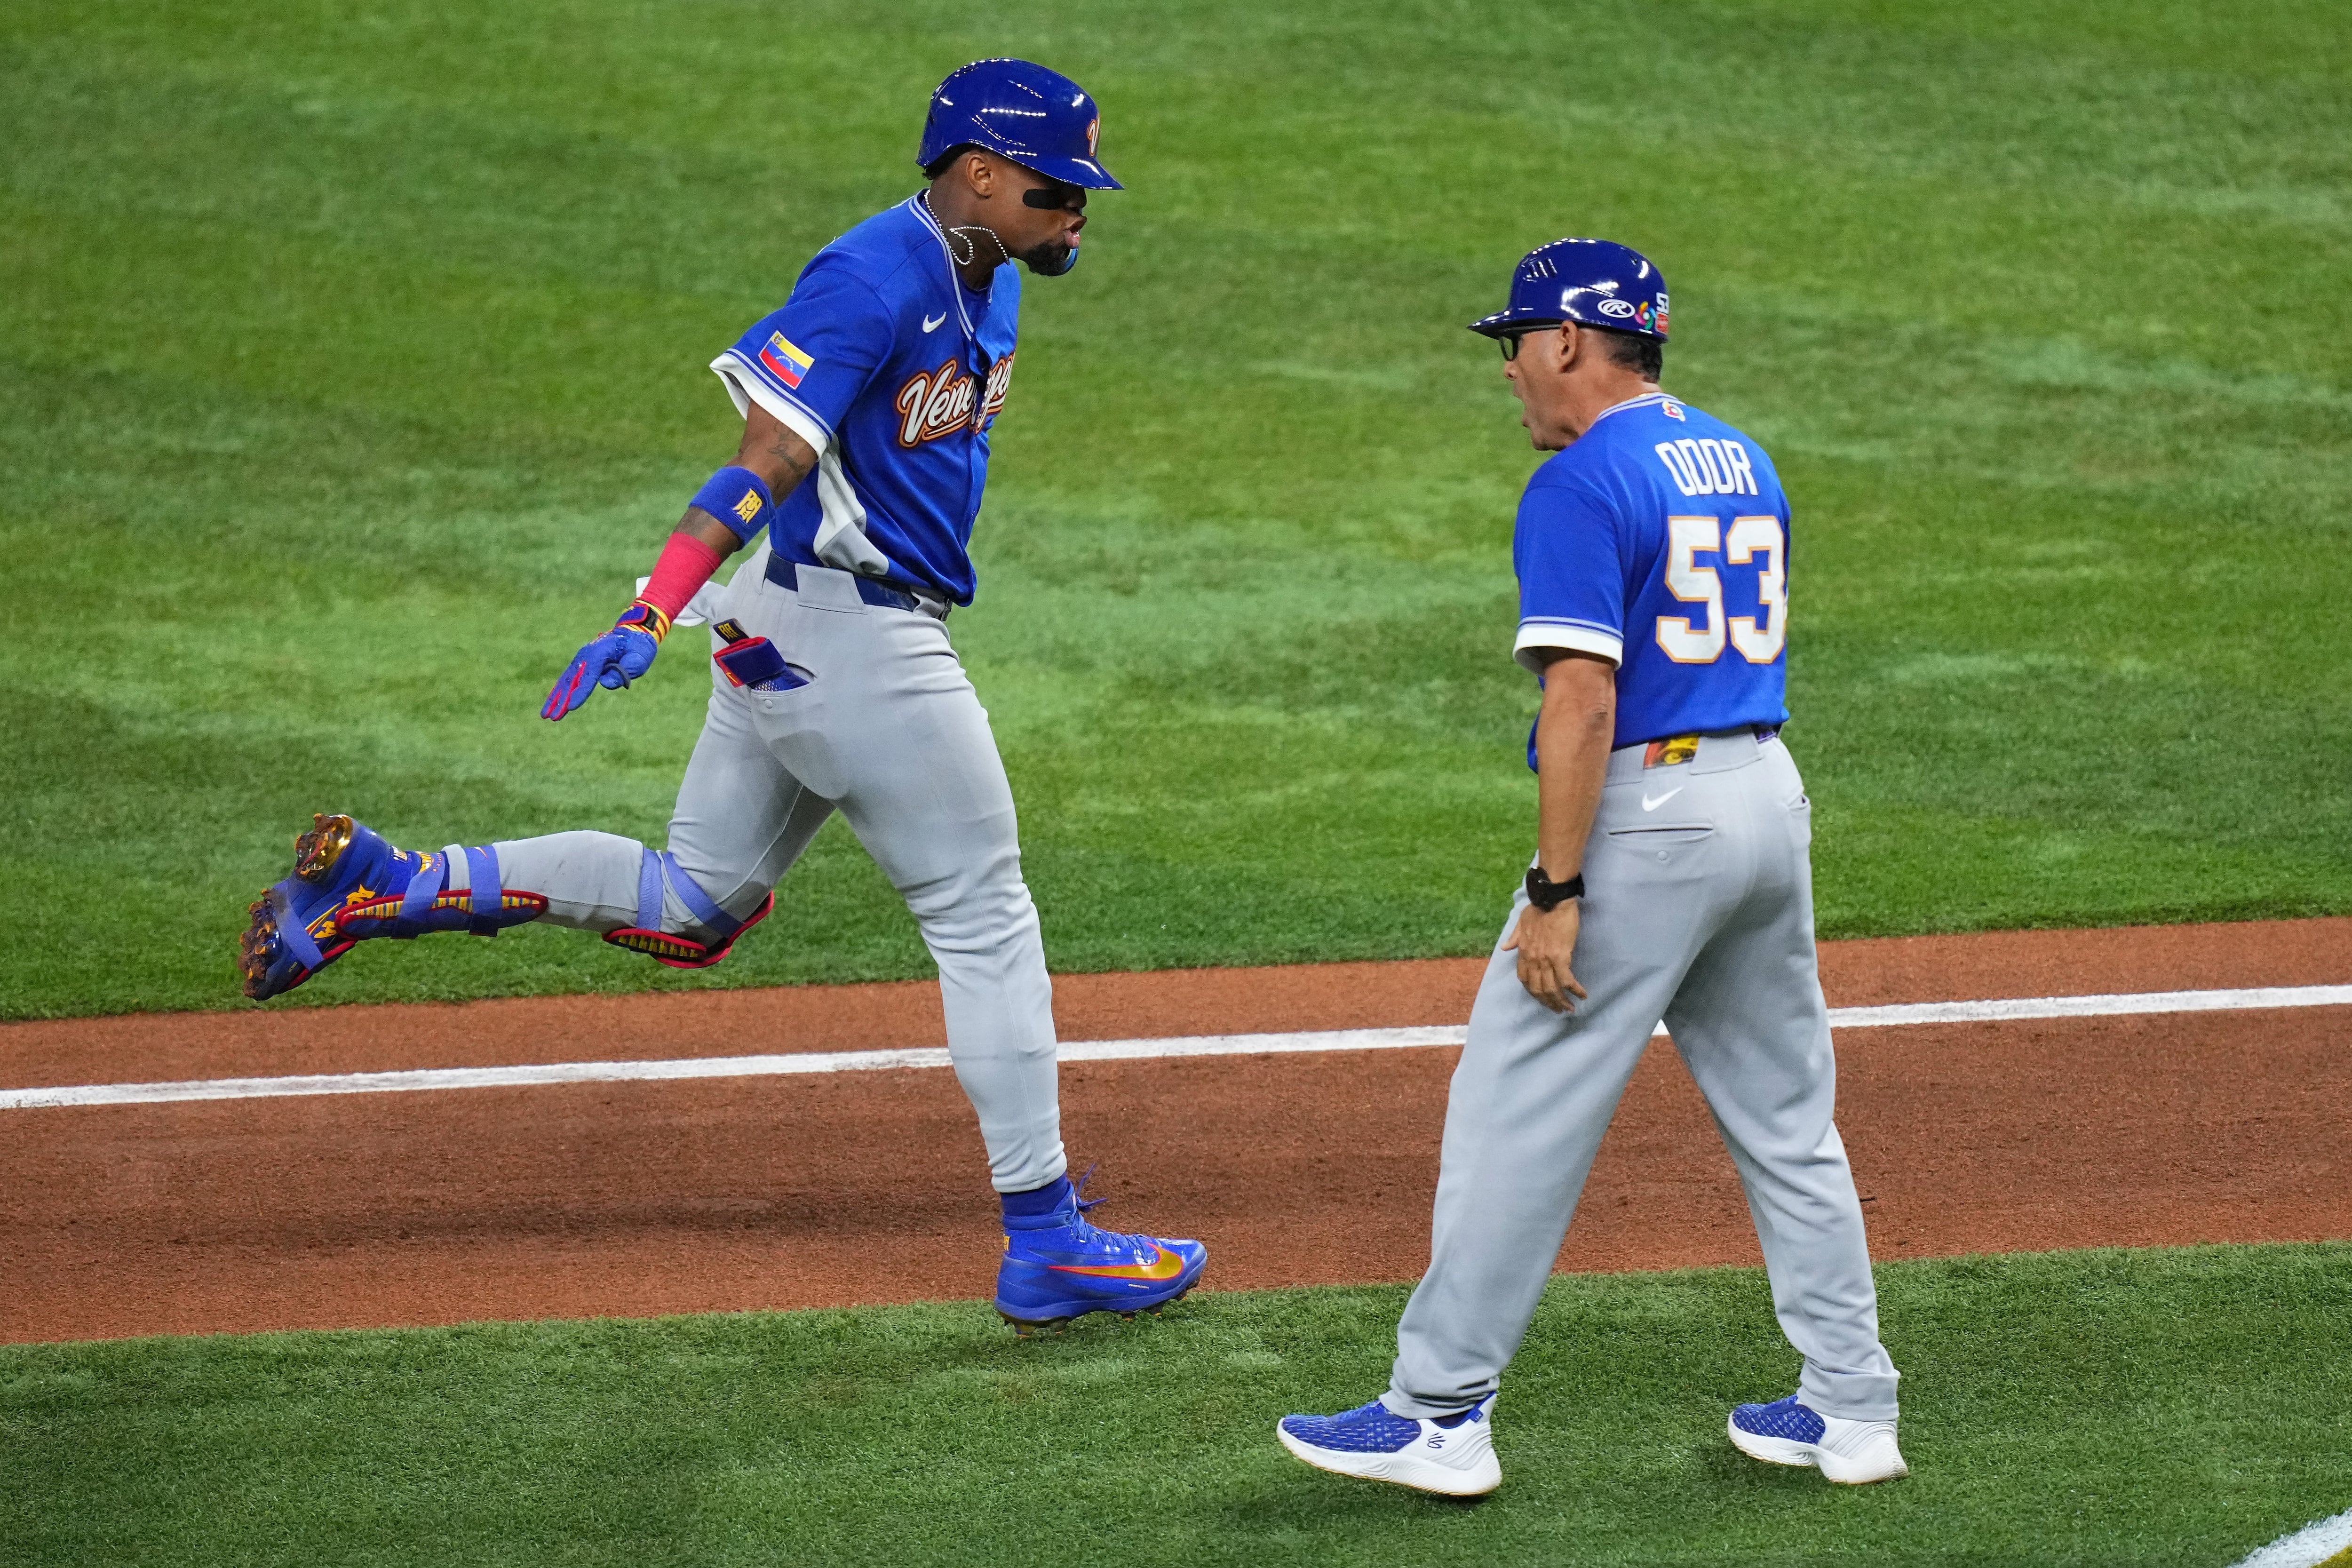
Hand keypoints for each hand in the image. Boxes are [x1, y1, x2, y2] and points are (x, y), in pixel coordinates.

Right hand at [541, 623, 659, 720]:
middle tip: (551, 717)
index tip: (571, 707)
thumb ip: (623, 671)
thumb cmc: (637, 648)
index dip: (579, 693)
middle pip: (571, 680)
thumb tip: (605, 683)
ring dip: (555, 698)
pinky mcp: (581, 663)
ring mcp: (581, 659)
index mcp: (599, 653)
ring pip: (565, 681)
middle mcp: (586, 655)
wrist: (632, 634)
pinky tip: (552, 703)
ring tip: (546, 715)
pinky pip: (567, 679)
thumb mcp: (638, 659)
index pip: (588, 676)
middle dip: (561, 700)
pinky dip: (559, 691)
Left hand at [1504, 898, 1586, 1013]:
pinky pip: (1567, 979)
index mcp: (1523, 952)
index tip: (1542, 998)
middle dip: (1548, 1002)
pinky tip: (1582, 995)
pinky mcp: (1561, 956)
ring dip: (1561, 1001)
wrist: (1552, 898)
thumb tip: (1505, 947)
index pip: (1524, 979)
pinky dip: (1575, 990)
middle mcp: (1532, 959)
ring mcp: (1546, 959)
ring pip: (1552, 988)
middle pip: (1538, 989)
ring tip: (1570, 1009)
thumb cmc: (1539, 907)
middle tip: (1558, 1010)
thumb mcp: (1521, 922)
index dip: (1533, 992)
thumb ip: (1514, 937)